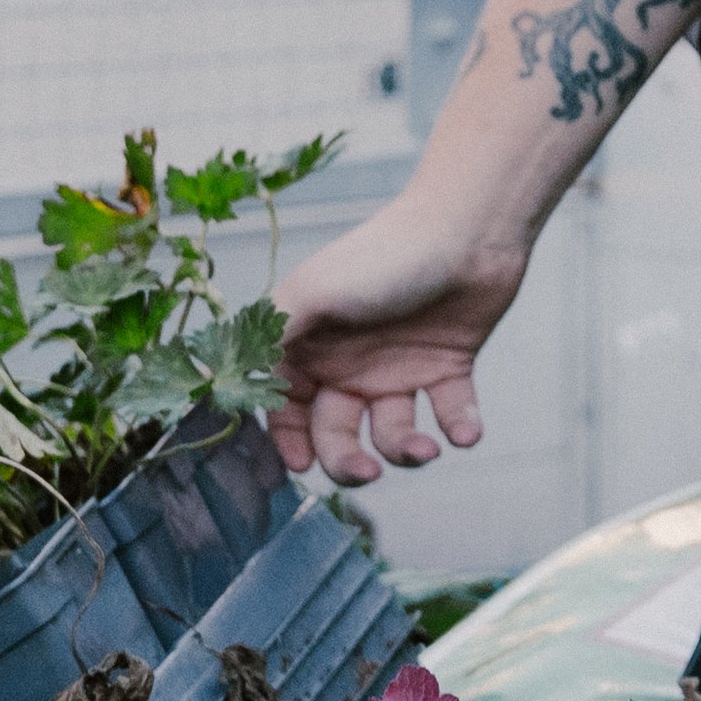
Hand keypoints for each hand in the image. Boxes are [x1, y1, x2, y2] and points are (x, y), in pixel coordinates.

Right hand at [271, 199, 527, 483]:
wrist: (467, 230)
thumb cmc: (384, 256)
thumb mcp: (312, 294)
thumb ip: (270, 341)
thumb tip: (234, 384)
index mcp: (313, 346)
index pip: (287, 410)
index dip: (289, 443)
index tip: (299, 466)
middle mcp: (352, 364)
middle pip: (337, 435)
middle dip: (347, 461)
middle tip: (367, 470)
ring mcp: (400, 368)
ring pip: (392, 435)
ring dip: (406, 452)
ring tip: (426, 448)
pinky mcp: (448, 368)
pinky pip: (450, 415)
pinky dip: (459, 429)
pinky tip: (464, 432)